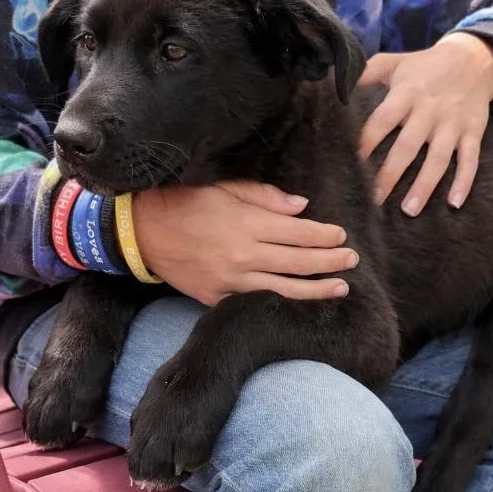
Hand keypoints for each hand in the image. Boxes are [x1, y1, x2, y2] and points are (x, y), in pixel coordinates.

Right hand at [132, 181, 355, 304]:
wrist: (140, 232)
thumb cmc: (183, 202)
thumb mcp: (224, 188)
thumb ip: (265, 197)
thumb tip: (302, 207)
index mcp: (247, 224)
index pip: (299, 232)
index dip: (324, 235)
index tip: (341, 235)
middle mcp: (243, 256)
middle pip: (299, 262)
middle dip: (330, 261)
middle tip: (352, 260)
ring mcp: (231, 281)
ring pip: (284, 289)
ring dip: (317, 290)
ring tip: (341, 288)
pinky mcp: (217, 298)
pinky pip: (255, 302)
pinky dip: (280, 303)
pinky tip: (299, 303)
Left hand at [359, 33, 492, 213]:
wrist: (474, 58)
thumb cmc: (425, 66)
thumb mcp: (394, 62)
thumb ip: (366, 72)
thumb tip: (336, 82)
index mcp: (407, 93)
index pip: (383, 120)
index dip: (368, 141)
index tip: (354, 162)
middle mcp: (430, 110)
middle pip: (408, 146)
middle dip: (391, 174)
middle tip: (376, 199)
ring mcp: (453, 123)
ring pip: (438, 159)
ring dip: (424, 186)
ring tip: (409, 210)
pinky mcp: (473, 132)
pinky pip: (470, 160)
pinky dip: (464, 182)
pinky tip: (454, 203)